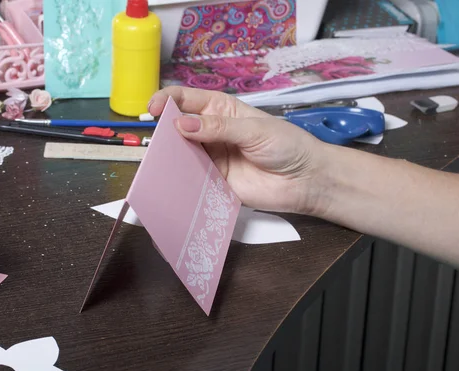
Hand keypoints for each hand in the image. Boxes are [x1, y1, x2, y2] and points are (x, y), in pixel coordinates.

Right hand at [148, 86, 325, 214]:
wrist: (305, 180)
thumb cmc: (285, 145)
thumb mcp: (253, 130)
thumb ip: (218, 127)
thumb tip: (181, 124)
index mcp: (220, 109)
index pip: (185, 99)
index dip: (166, 100)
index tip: (154, 110)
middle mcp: (210, 132)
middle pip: (177, 128)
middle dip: (164, 132)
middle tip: (158, 142)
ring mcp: (210, 158)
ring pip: (180, 154)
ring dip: (170, 158)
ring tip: (160, 163)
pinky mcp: (212, 183)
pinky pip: (191, 179)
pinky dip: (180, 180)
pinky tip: (172, 182)